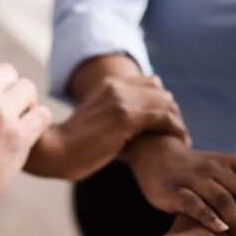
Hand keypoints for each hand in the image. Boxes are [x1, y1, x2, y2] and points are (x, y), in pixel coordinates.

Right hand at [25, 75, 189, 181]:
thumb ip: (112, 118)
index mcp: (108, 85)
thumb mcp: (94, 124)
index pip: (150, 84)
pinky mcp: (126, 117)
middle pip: (161, 93)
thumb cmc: (71, 146)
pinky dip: (176, 129)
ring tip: (182, 139)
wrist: (54, 151)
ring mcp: (122, 100)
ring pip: (166, 104)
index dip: (162, 102)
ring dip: (178, 121)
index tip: (166, 123)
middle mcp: (116, 87)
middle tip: (178, 133)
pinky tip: (181, 141)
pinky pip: (164, 118)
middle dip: (173, 112)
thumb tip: (128, 134)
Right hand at [124, 135, 235, 235]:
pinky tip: (220, 231)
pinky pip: (195, 203)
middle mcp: (216, 167)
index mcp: (232, 162)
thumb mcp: (220, 173)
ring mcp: (195, 178)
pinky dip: (209, 217)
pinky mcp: (175, 190)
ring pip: (224, 201)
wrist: (155, 156)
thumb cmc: (194, 174)